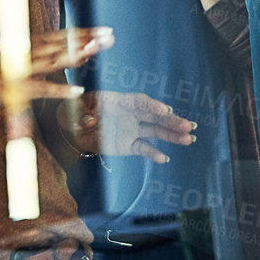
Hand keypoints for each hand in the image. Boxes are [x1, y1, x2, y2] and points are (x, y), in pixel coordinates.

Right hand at [0, 27, 113, 109]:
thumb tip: (50, 50)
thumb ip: (29, 52)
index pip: (59, 35)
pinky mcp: (16, 88)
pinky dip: (61, 90)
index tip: (102, 29)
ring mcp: (21, 69)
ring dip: (77, 55)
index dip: (81, 32)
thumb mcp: (8, 53)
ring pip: (54, 60)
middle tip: (110, 35)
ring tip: (97, 51)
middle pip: (62, 44)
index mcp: (25, 43)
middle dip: (87, 39)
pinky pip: (42, 89)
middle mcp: (26, 52)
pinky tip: (78, 90)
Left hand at [62, 90, 195, 162]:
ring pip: (155, 131)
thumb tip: (89, 120)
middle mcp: (130, 113)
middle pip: (154, 116)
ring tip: (188, 139)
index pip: (140, 102)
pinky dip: (153, 153)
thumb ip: (83, 113)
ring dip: (171, 136)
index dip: (153, 106)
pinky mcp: (129, 144)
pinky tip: (164, 159)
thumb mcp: (75, 108)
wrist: (71, 126)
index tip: (165, 111)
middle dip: (171, 121)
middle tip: (188, 126)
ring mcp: (131, 129)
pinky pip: (143, 148)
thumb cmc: (75, 110)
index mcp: (119, 101)